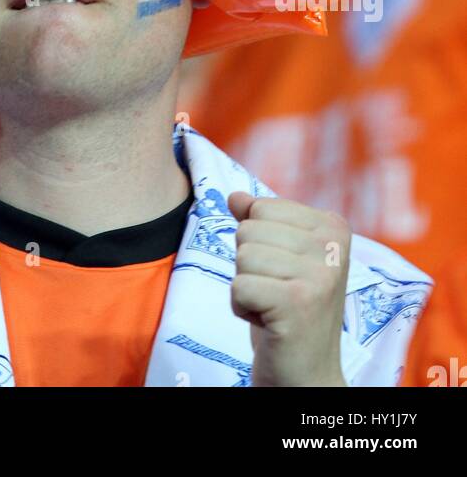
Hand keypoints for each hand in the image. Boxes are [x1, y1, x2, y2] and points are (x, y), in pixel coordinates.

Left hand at [228, 191, 349, 386]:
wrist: (307, 372)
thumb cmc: (290, 309)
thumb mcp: (279, 257)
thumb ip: (258, 221)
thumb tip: (234, 196)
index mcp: (333, 227)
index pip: (261, 207)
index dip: (259, 243)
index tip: (284, 272)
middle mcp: (333, 247)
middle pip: (248, 230)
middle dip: (250, 266)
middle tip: (277, 293)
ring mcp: (319, 275)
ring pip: (241, 256)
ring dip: (247, 287)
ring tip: (273, 306)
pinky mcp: (298, 303)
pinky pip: (238, 287)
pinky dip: (243, 308)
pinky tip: (268, 322)